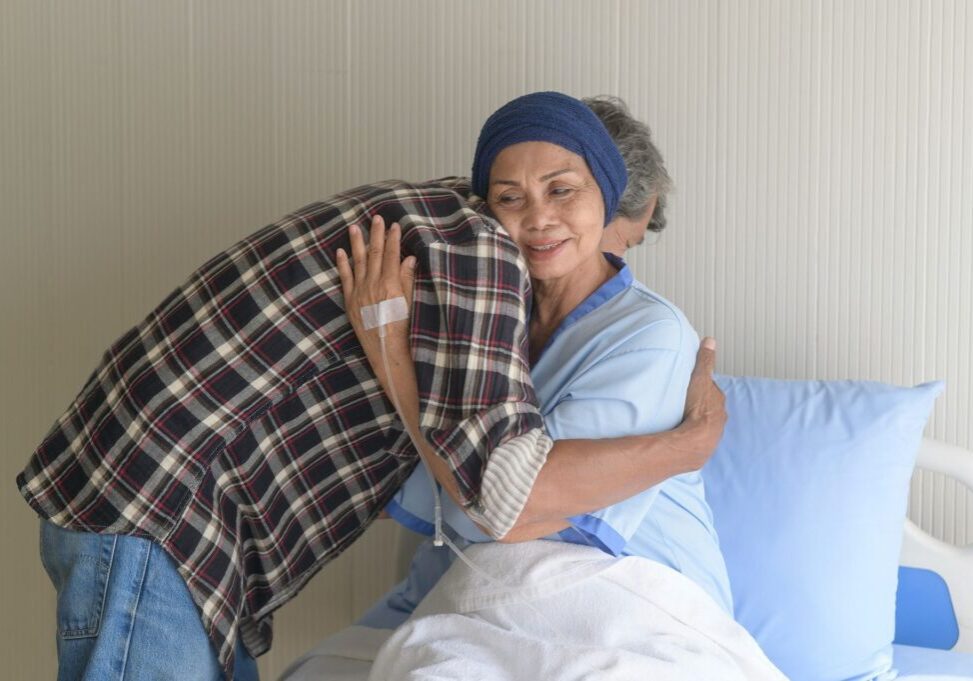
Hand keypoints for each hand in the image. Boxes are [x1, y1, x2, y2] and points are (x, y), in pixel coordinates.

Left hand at [336, 215, 416, 390]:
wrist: (384, 349)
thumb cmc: (401, 328)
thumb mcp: (409, 302)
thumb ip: (407, 280)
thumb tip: (409, 259)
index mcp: (390, 284)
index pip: (392, 255)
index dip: (393, 239)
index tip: (394, 225)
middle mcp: (373, 284)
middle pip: (375, 254)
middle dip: (376, 234)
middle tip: (376, 218)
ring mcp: (360, 291)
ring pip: (358, 262)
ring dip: (357, 243)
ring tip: (354, 227)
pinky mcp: (350, 301)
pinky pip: (345, 278)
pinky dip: (342, 264)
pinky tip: (341, 252)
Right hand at [673, 337, 726, 469]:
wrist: (694, 440)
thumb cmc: (697, 410)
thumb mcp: (700, 379)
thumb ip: (705, 361)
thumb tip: (710, 341)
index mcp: (718, 400)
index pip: (711, 390)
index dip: (701, 386)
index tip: (692, 385)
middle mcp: (720, 417)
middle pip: (710, 407)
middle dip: (700, 404)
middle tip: (686, 402)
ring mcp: (713, 433)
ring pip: (705, 423)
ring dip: (696, 420)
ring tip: (683, 419)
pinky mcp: (704, 446)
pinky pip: (699, 437)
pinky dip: (692, 434)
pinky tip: (683, 434)